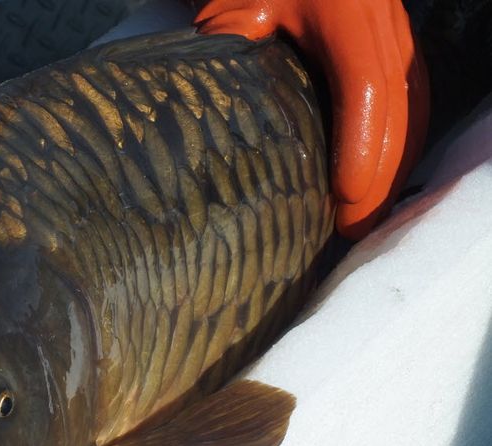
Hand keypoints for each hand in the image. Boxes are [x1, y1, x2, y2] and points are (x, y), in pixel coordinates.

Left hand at [194, 0, 429, 238]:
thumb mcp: (237, 6)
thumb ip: (229, 47)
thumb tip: (224, 109)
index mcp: (347, 16)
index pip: (364, 87)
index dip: (360, 145)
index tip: (343, 196)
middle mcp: (383, 28)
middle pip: (398, 110)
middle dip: (381, 177)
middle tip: (354, 230)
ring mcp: (397, 38)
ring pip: (413, 111)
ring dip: (396, 170)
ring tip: (369, 220)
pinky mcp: (397, 52)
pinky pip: (412, 104)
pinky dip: (401, 149)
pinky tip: (383, 185)